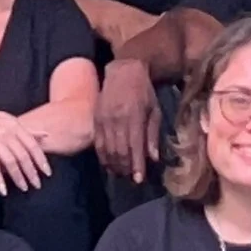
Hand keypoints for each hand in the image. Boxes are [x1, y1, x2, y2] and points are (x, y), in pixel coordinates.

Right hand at [0, 108, 52, 194]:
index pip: (33, 146)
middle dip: (31, 172)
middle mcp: (8, 136)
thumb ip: (29, 131)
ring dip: (18, 177)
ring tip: (24, 187)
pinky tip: (3, 190)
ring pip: (10, 162)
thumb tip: (47, 135)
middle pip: (23, 156)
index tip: (47, 172)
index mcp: (17, 128)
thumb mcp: (13, 121)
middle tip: (37, 184)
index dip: (41, 160)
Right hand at [94, 56, 163, 185]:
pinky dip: (102, 156)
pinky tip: (108, 165)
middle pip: (120, 151)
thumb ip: (153, 134)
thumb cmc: (143, 91)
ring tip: (121, 174)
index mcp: (134, 116)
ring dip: (114, 165)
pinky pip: (97, 143)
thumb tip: (153, 158)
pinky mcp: (96, 119)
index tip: (139, 180)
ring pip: (108, 149)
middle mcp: (117, 119)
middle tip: (131, 179)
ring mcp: (104, 119)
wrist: (123, 71)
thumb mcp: (154, 110)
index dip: (137, 165)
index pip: (135, 146)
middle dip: (126, 168)